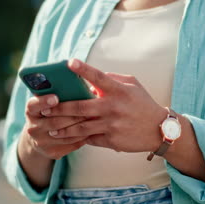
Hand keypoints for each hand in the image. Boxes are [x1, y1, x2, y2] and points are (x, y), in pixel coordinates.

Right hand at [21, 94, 87, 159]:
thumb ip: (56, 94)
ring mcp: (41, 142)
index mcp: (31, 111)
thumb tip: (77, 84)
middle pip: (54, 122)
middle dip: (72, 115)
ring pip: (64, 134)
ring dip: (80, 126)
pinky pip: (70, 144)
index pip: (34, 105)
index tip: (55, 97)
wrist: (39, 138)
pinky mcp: (51, 152)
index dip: (44, 101)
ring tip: (93, 118)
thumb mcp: (47, 103)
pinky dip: (81, 137)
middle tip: (87, 108)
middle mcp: (32, 128)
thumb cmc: (49, 113)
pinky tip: (91, 130)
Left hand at [42, 59, 167, 152]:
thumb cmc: (143, 104)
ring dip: (63, 128)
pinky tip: (66, 138)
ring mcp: (112, 125)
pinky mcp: (111, 140)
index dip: (82, 69)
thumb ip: (111, 79)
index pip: (98, 77)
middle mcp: (113, 107)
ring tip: (50, 129)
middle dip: (59, 108)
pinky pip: (90, 138)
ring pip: (81, 127)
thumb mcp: (132, 85)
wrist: (159, 130)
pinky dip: (77, 138)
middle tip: (44, 109)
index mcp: (119, 91)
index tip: (68, 62)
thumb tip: (90, 80)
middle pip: (80, 107)